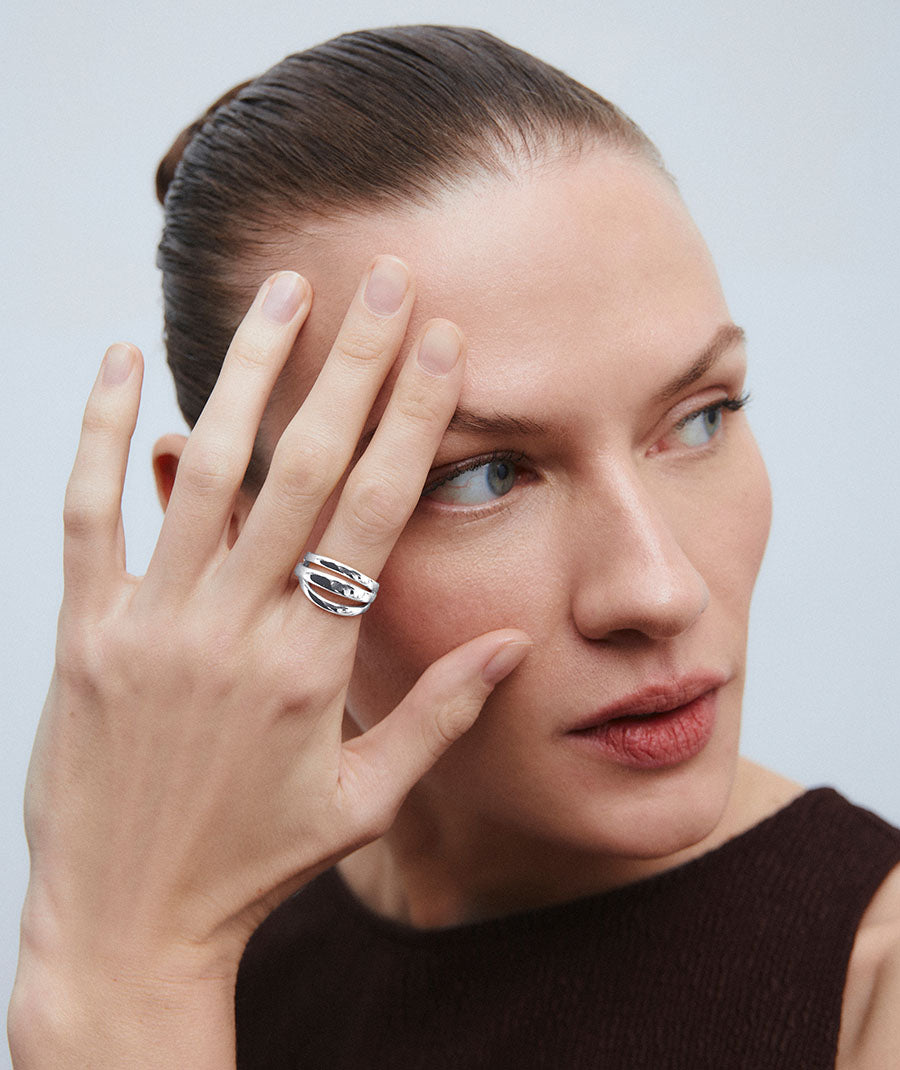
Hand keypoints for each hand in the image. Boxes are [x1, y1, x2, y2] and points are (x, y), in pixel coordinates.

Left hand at [10, 259, 529, 1065]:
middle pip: (304, 469)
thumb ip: (438, 716)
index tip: (441, 344)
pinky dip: (99, 433)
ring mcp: (151, 625)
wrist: (124, 920)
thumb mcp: (363, 806)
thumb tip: (513, 645)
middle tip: (384, 280)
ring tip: (283, 294)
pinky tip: (118, 361)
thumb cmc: (252, 863)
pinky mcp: (83, 633)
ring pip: (202, 471)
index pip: (376, 513)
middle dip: (353, 366)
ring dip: (247, 374)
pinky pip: (88, 514)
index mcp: (311, 665)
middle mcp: (234, 629)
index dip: (415, 420)